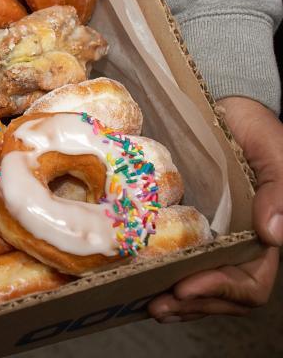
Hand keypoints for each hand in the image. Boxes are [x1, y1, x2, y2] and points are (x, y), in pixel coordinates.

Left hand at [149, 96, 282, 321]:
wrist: (225, 102)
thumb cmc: (254, 126)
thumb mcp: (275, 151)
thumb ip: (279, 190)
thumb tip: (274, 233)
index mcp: (264, 234)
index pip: (251, 281)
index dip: (221, 289)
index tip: (186, 286)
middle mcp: (239, 242)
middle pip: (223, 293)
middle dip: (193, 304)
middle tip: (157, 305)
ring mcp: (212, 237)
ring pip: (200, 285)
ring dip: (177, 300)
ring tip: (147, 302)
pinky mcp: (186, 225)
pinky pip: (178, 261)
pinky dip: (162, 276)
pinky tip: (139, 281)